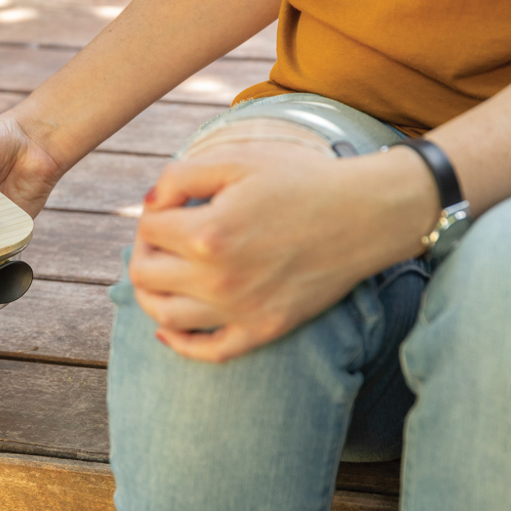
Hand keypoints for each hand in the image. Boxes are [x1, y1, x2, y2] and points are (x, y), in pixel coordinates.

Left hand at [129, 140, 437, 362]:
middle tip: (160, 238)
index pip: (148, 228)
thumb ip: (181, 176)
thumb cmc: (303, 180)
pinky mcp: (262, 329)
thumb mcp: (238, 160)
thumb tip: (149, 203)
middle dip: (143, 250)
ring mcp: (240, 310)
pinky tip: (169, 329)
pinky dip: (179, 344)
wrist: (368, 214)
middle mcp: (217, 279)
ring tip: (158, 276)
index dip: (151, 212)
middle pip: (144, 274)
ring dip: (149, 296)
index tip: (168, 205)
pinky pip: (207, 350)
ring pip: (164, 316)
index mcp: (208, 234)